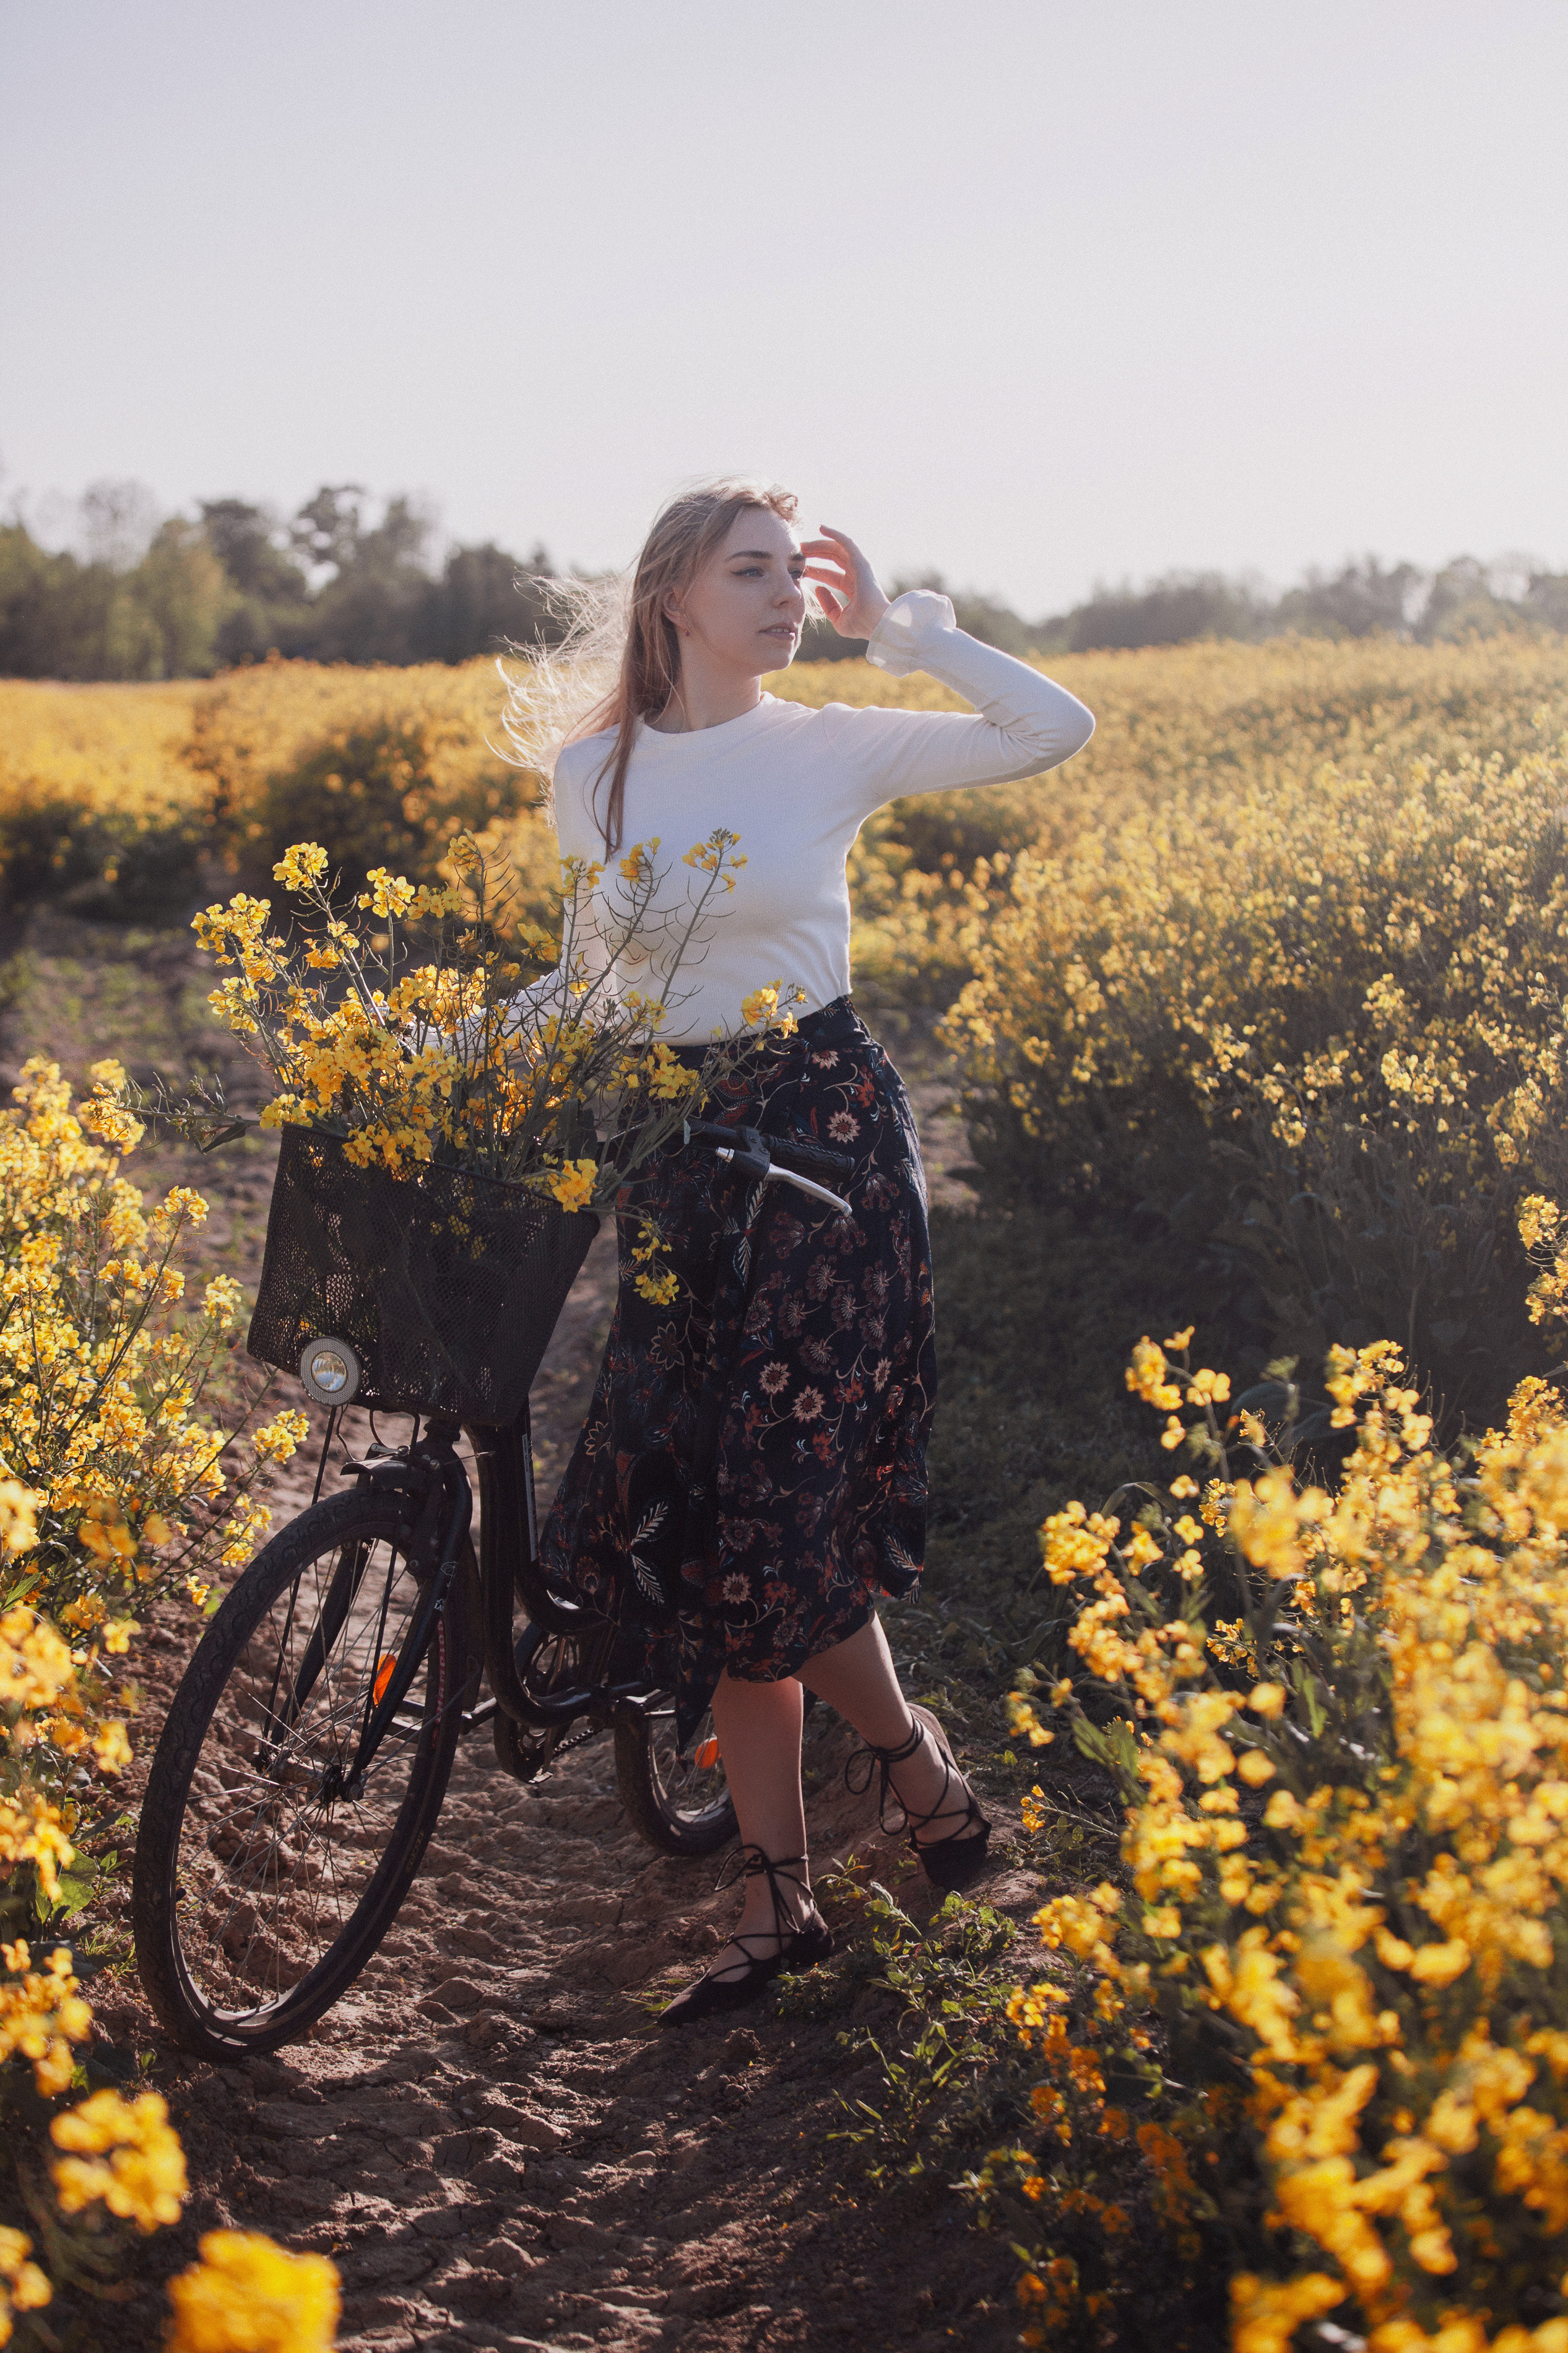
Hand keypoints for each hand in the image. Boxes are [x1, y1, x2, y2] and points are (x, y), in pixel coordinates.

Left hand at [800, 526, 890, 640]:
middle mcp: (856, 575)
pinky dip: (834, 534)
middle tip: (799, 552)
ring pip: (837, 549)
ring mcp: (859, 567)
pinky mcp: (860, 561)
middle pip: (832, 559)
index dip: (815, 571)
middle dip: (815, 554)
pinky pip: (846, 542)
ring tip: (804, 544)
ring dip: (820, 544)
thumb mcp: (838, 619)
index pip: (830, 575)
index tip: (801, 569)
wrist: (876, 623)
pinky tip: (821, 528)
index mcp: (852, 588)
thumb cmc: (861, 625)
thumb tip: (818, 588)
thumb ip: (828, 605)